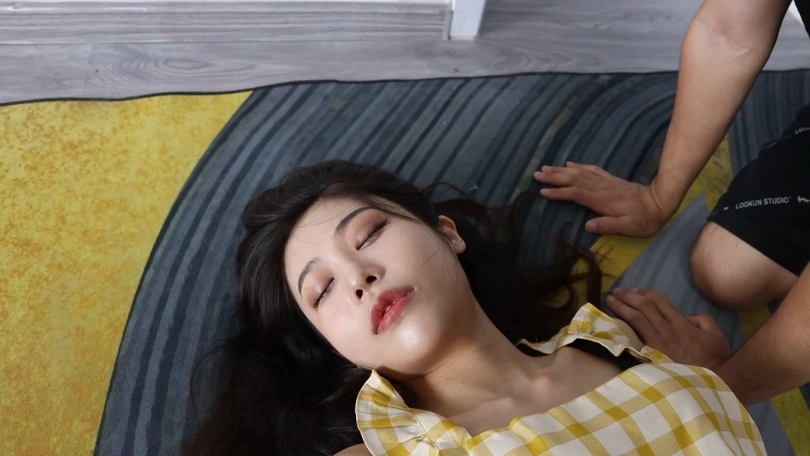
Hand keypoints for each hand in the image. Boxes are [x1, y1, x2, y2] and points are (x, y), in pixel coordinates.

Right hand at [534, 162, 671, 236]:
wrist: (660, 202)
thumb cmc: (644, 219)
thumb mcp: (628, 227)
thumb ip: (608, 225)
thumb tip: (588, 225)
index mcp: (601, 200)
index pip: (575, 193)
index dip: (558, 192)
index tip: (543, 191)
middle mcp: (600, 188)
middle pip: (573, 179)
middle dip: (554, 176)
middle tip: (537, 174)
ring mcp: (605, 182)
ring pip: (579, 173)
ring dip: (561, 170)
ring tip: (546, 168)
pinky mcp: (610, 179)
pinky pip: (591, 170)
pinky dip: (578, 166)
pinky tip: (570, 164)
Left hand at [606, 288, 730, 368]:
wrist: (713, 380)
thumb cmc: (715, 358)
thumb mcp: (715, 333)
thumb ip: (700, 319)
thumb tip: (685, 317)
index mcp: (680, 324)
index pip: (659, 302)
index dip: (644, 293)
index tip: (634, 290)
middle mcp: (666, 331)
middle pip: (643, 307)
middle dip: (628, 297)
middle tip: (616, 291)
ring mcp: (657, 344)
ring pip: (636, 320)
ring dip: (621, 308)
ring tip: (610, 301)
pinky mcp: (652, 355)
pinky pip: (635, 337)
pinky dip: (624, 327)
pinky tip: (614, 322)